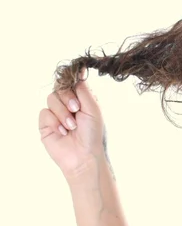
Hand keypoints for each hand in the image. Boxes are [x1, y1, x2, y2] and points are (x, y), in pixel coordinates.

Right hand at [39, 67, 107, 182]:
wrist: (84, 156)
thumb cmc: (93, 134)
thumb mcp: (93, 108)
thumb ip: (84, 89)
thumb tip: (81, 69)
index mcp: (82, 99)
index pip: (72, 81)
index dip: (71, 80)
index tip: (76, 77)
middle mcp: (68, 104)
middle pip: (60, 87)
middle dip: (68, 98)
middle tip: (76, 109)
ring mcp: (56, 113)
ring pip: (51, 99)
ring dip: (63, 113)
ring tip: (72, 127)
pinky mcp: (46, 124)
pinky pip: (44, 113)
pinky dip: (54, 121)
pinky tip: (63, 132)